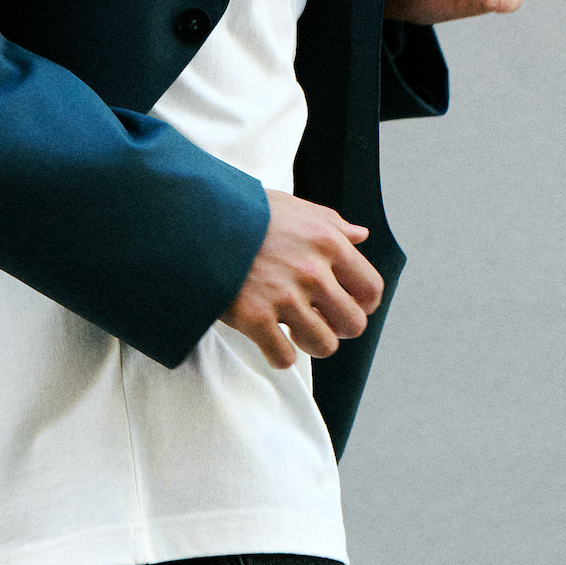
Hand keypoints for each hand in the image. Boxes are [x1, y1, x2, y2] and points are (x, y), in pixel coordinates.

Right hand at [220, 191, 385, 368]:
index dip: (365, 305)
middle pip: (353, 324)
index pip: (370, 288)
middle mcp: (312, 271)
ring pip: (324, 345)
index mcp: (327, 242)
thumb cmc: (245, 212)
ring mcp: (284, 296)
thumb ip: (331, 222)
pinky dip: (279, 355)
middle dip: (339, 328)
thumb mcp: (293, 206)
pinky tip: (269, 340)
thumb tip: (361, 235)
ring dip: (311, 343)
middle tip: (320, 321)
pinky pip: (284, 358)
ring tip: (295, 332)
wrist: (195, 220)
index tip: (350, 307)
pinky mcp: (254, 317)